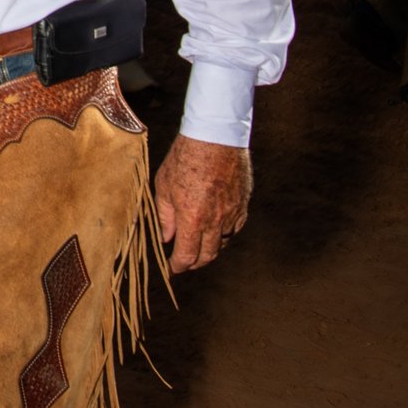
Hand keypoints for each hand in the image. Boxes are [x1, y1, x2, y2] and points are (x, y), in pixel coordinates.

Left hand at [154, 135, 251, 273]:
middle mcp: (215, 221)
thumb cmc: (184, 157)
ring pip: (222, 243)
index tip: (172, 270)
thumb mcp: (164, 185)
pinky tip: (217, 231)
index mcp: (192, 219)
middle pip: (207, 255)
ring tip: (198, 247)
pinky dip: (225, 235)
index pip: (187, 255)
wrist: (214, 137)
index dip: (178, 266)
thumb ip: (165, 216)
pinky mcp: (243, 204)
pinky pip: (235, 228)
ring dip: (210, 249)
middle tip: (185, 262)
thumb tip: (166, 237)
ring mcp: (232, 214)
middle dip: (194, 263)